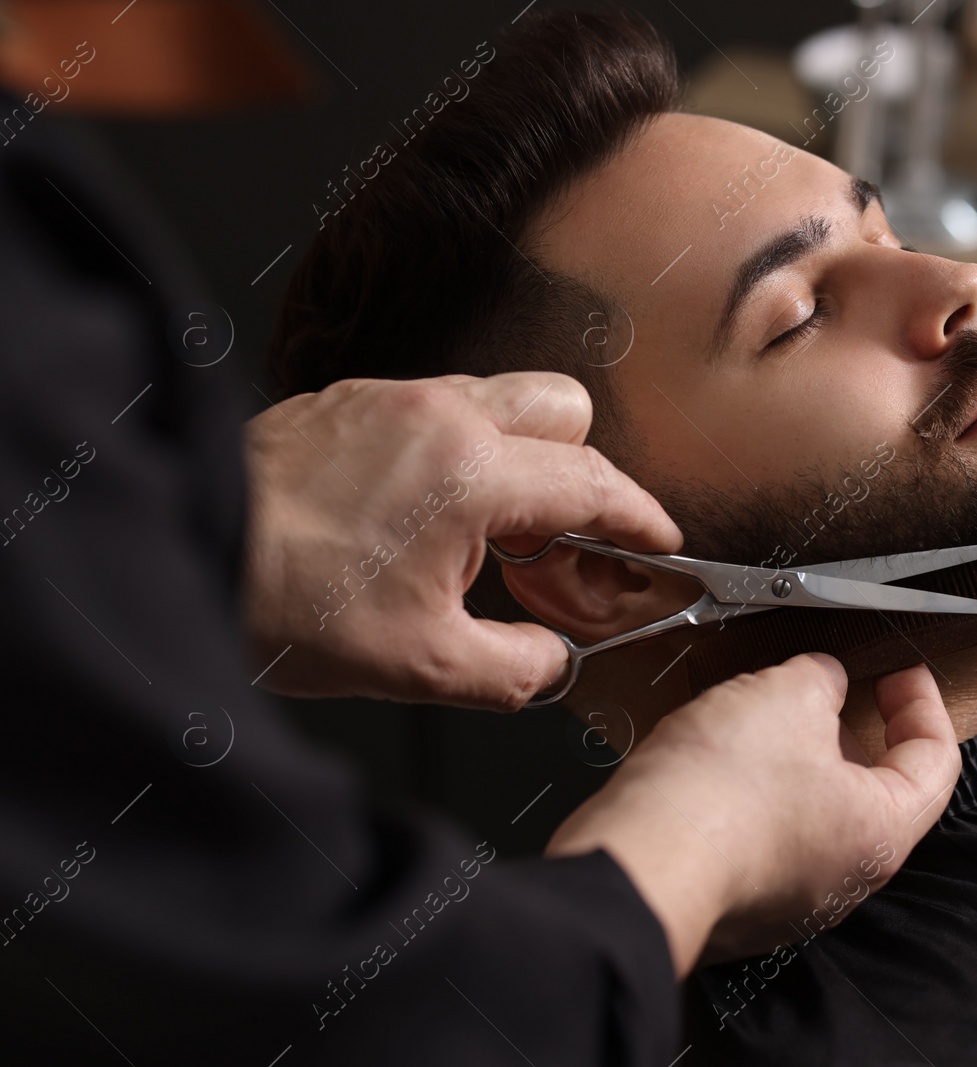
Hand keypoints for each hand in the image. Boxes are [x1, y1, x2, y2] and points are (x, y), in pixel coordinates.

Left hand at [241, 373, 679, 710]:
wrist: (185, 549)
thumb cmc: (286, 602)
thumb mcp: (422, 666)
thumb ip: (516, 668)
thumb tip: (550, 660)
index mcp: (472, 473)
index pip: (592, 482)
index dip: (639, 517)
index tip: (657, 542)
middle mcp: (439, 415)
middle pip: (563, 409)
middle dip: (582, 471)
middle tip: (563, 540)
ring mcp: (390, 399)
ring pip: (499, 400)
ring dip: (518, 459)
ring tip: (490, 535)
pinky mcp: (348, 402)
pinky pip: (436, 408)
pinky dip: (457, 452)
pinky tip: (424, 516)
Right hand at [545, 655, 960, 975]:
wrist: (639, 864)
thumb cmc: (721, 795)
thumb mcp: (787, 696)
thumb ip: (820, 681)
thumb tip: (821, 683)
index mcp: (882, 831)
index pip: (936, 762)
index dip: (922, 704)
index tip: (901, 674)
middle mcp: (845, 878)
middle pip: (872, 791)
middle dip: (850, 731)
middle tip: (825, 692)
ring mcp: (788, 898)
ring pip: (811, 814)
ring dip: (794, 761)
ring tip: (759, 718)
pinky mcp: (737, 900)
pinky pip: (761, 839)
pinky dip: (752, 796)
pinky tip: (718, 762)